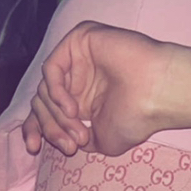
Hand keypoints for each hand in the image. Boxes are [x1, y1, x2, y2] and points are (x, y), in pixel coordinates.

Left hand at [21, 21, 190, 156]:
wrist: (158, 95)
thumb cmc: (137, 118)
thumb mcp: (99, 141)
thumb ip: (72, 138)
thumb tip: (55, 140)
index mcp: (81, 99)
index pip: (44, 112)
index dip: (34, 130)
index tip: (33, 149)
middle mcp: (77, 78)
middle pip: (41, 103)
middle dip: (51, 129)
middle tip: (71, 145)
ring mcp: (77, 59)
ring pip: (44, 89)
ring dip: (57, 116)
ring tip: (78, 131)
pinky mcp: (79, 41)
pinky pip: (51, 68)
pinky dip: (56, 91)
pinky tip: (73, 107)